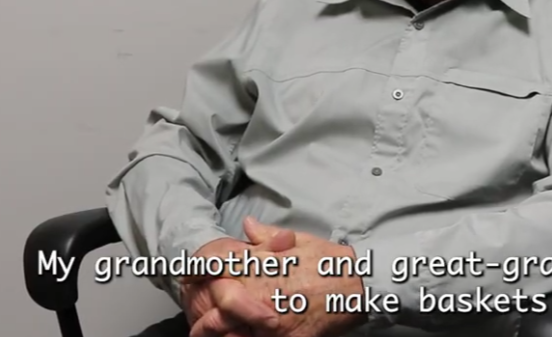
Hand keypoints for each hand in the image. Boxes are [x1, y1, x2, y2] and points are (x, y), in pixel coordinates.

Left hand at [190, 219, 367, 336]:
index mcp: (269, 264)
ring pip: (233, 325)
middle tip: (193, 303)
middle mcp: (266, 290)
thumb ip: (270, 236)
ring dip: (217, 326)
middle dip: (205, 301)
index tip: (190, 271)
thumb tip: (247, 226)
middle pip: (222, 297)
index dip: (203, 267)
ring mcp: (274, 317)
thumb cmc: (334, 263)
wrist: (362, 287)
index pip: (225, 263)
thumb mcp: (303, 241)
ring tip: (204, 328)